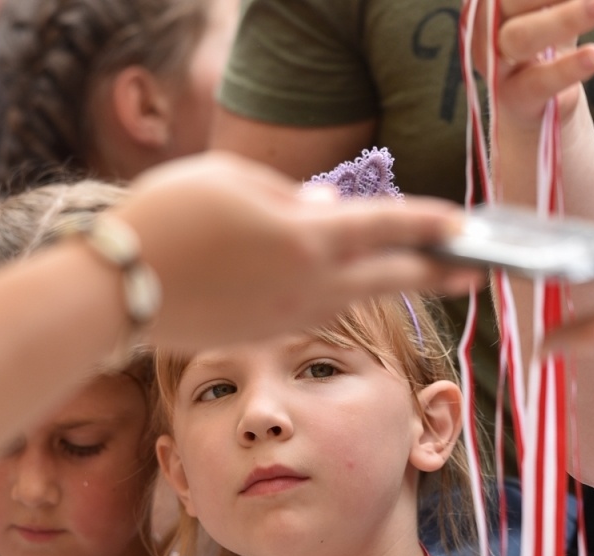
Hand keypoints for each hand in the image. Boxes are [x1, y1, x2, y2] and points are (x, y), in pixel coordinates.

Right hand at [114, 154, 474, 351]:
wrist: (118, 286)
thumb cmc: (170, 216)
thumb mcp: (234, 182)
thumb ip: (290, 196)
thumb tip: (325, 209)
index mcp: (310, 238)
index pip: (390, 227)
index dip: (432, 222)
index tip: (465, 223)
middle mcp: (310, 285)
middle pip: (392, 278)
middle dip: (438, 273)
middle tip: (475, 273)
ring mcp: (288, 317)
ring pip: (352, 298)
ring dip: (386, 286)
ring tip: (417, 275)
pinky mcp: (263, 335)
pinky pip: (311, 310)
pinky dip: (333, 294)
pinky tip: (338, 284)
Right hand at [493, 0, 593, 127]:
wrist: (535, 108)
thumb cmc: (546, 44)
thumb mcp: (553, 5)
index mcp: (492, 3)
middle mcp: (486, 29)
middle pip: (510, 0)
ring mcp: (495, 66)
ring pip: (522, 37)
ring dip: (566, 18)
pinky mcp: (513, 99)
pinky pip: (539, 81)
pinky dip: (568, 67)